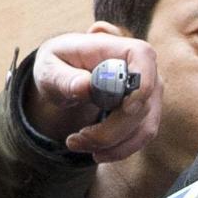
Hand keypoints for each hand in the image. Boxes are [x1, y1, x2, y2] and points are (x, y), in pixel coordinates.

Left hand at [23, 33, 161, 162]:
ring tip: (76, 143)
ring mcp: (149, 91)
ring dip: (111, 144)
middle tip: (73, 140)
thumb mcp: (49, 69)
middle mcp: (142, 67)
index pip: (143, 57)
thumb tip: (85, 86)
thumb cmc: (57, 64)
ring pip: (144, 127)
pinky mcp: (146, 112)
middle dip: (110, 131)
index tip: (126, 109)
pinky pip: (141, 136)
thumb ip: (64, 78)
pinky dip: (119, 149)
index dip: (141, 83)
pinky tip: (95, 151)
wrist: (64, 73)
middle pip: (142, 103)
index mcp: (118, 46)